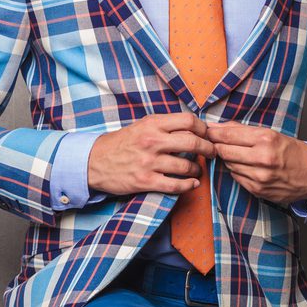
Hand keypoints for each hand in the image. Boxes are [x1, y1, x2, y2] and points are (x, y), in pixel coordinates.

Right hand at [87, 113, 216, 196]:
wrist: (94, 162)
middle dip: (208, 149)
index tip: (207, 134)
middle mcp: (152, 141)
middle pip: (193, 142)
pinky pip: (176, 185)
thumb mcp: (141, 126)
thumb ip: (164, 125)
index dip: (203, 128)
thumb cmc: (121, 143)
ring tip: (197, 169)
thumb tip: (192, 127)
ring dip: (198, 169)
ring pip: (187, 165)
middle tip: (212, 152)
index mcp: (152, 123)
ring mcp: (149, 162)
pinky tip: (191, 184)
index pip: (188, 121)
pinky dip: (188, 185)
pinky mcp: (145, 181)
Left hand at [205, 121, 306, 205]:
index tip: (205, 130)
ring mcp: (260, 177)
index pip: (228, 135)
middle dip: (216, 146)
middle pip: (224, 151)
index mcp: (266, 139)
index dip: (212, 133)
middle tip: (213, 142)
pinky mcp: (258, 190)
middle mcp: (262, 158)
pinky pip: (236, 177)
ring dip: (228, 159)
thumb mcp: (269, 133)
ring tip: (237, 153)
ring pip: (228, 165)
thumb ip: (240, 130)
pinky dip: (237, 171)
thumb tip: (214, 126)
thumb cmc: (290, 150)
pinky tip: (245, 166)